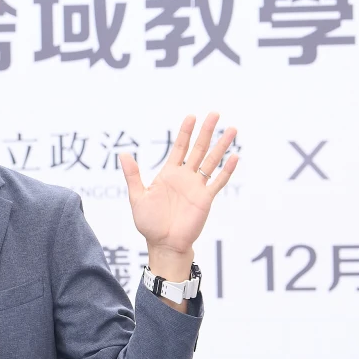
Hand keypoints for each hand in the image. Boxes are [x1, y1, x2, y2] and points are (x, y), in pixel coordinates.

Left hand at [120, 112, 237, 280]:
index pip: (180, 148)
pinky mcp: (205, 199)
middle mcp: (185, 177)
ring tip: (232, 129)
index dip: (185, 132)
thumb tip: (123, 154)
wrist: (164, 244)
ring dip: (221, 146)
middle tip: (215, 113)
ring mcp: (197, 187)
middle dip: (206, 131)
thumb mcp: (138, 197)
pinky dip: (226, 170)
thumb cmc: (149, 224)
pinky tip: (234, 157)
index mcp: (169, 174)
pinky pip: (218, 182)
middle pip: (198, 149)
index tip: (191, 116)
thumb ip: (133, 175)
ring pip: (211, 161)